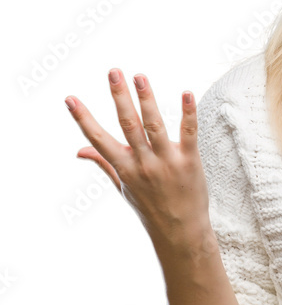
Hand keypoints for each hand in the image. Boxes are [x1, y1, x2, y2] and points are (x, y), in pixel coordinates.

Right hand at [64, 69, 211, 246]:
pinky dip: (188, 113)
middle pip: (128, 125)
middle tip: (113, 72)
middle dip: (119, 97)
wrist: (180, 232)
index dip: (83, 118)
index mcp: (124, 168)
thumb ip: (104, 163)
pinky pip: (188, 134)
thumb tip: (79, 151)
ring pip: (155, 126)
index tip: (70, 99)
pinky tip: (186, 93)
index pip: (98, 139)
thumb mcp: (122, 187)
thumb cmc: (150, 207)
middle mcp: (143, 164)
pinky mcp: (189, 162)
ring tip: (139, 76)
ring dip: (147, 99)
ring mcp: (166, 162)